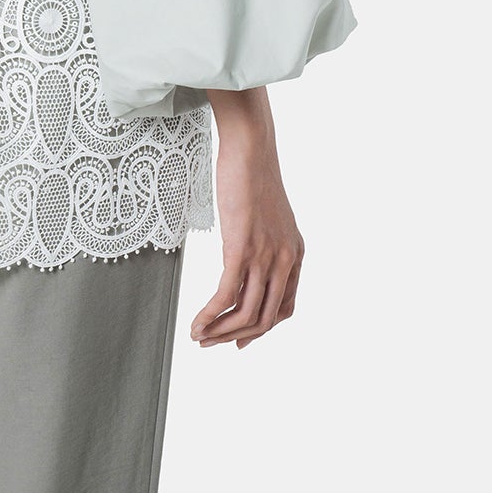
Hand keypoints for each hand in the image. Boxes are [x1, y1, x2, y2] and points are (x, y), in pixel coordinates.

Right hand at [188, 91, 303, 350]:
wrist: (251, 149)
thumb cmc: (252, 175)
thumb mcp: (266, 217)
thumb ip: (262, 243)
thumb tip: (241, 258)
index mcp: (295, 255)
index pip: (285, 309)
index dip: (262, 331)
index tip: (239, 341)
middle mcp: (285, 261)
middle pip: (266, 319)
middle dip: (236, 337)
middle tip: (210, 343)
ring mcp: (265, 256)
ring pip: (248, 314)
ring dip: (220, 332)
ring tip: (198, 337)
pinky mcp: (242, 248)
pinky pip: (226, 295)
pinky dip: (210, 316)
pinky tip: (195, 323)